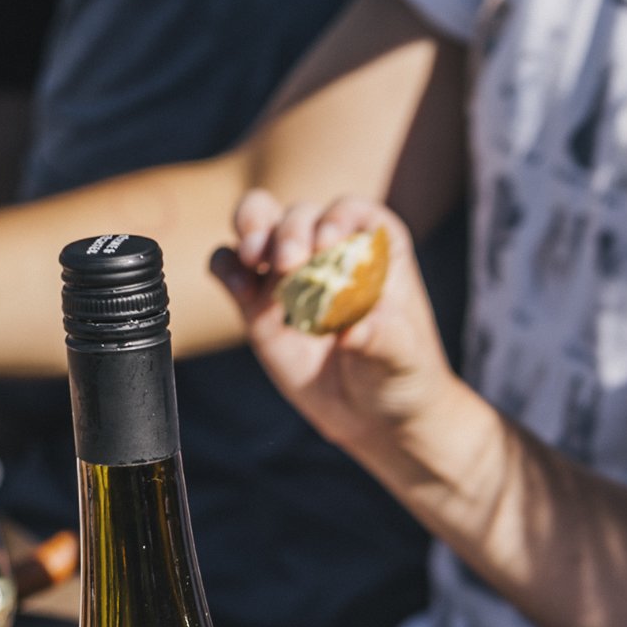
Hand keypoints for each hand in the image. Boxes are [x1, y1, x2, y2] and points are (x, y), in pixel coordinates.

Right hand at [210, 192, 466, 452]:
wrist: (370, 414)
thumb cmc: (399, 373)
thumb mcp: (401, 358)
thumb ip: (381, 339)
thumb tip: (351, 332)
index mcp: (375, 250)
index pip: (354, 212)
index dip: (338, 217)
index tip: (329, 240)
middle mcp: (328, 249)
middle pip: (302, 215)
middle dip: (292, 230)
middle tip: (290, 261)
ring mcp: (288, 271)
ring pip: (260, 223)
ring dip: (252, 229)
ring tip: (254, 258)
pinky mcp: (255, 301)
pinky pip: (229, 266)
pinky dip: (225, 266)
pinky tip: (237, 286)